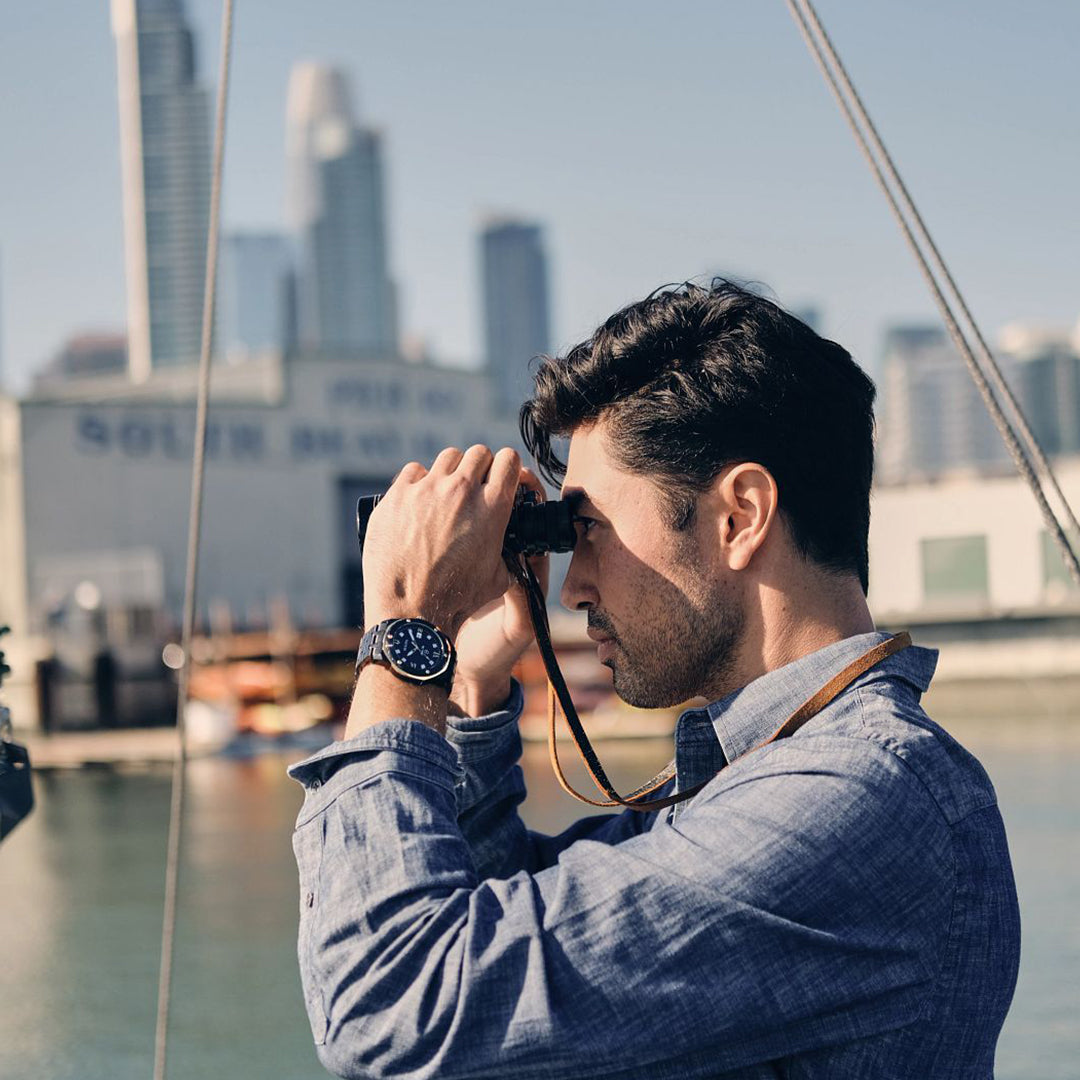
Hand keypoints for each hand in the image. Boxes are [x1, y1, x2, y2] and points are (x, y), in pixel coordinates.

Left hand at [362, 445, 520, 638]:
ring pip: (447, 458)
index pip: (509, 460)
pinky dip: (419, 483)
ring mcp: (427, 490)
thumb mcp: (499, 577)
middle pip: (479, 453)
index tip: (499, 477)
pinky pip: (413, 472)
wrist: (410, 612)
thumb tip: (514, 544)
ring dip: (450, 472)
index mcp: (493, 507)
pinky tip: (417, 502)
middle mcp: (461, 491)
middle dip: (480, 467)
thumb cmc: (456, 600)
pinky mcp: (397, 496)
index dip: (507, 467)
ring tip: (444, 494)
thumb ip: (509, 550)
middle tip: (473, 487)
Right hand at [451, 466, 549, 714]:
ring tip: (451, 480)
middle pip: (501, 502)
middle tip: (481, 470)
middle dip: (493, 481)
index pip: (531, 514)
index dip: (527, 491)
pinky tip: (427, 504)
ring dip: (463, 492)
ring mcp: (472, 556)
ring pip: (471, 510)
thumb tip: (521, 568)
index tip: (517, 478)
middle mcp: (501, 554)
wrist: (468, 669)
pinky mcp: (447, 563)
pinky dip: (438, 513)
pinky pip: (445, 528)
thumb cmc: (497, 651)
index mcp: (522, 563)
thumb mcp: (516, 627)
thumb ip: (523, 600)